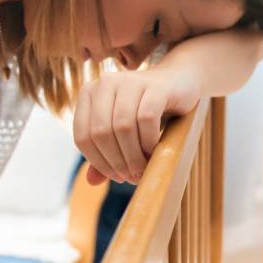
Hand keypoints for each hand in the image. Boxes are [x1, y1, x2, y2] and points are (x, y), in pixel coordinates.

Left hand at [72, 62, 203, 185]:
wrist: (179, 82)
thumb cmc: (146, 111)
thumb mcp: (123, 131)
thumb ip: (105, 153)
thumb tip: (91, 181)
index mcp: (89, 93)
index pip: (82, 136)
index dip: (97, 162)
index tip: (115, 176)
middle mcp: (105, 83)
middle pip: (101, 133)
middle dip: (117, 161)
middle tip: (131, 176)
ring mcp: (130, 81)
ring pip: (123, 127)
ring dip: (133, 155)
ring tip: (142, 169)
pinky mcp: (155, 86)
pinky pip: (146, 118)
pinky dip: (149, 141)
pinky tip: (154, 151)